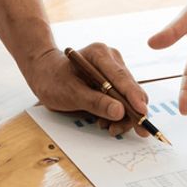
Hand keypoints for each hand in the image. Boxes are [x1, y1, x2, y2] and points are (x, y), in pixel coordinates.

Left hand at [26, 44, 149, 136]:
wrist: (45, 74)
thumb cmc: (53, 80)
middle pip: (131, 88)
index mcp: (99, 54)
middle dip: (132, 112)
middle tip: (132, 131)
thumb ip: (95, 102)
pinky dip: (119, 113)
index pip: (121, 77)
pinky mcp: (114, 81)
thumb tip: (120, 112)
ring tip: (109, 128)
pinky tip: (106, 121)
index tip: (142, 112)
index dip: (133, 96)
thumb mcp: (70, 93)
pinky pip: (124, 99)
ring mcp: (114, 69)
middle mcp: (111, 59)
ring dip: (125, 116)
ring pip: (130, 96)